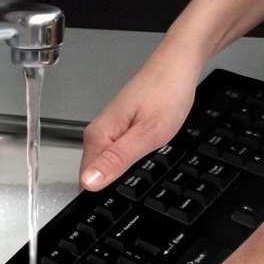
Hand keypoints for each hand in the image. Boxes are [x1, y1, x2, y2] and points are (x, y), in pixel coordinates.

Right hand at [79, 50, 200, 190]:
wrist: (178, 64)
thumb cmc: (167, 92)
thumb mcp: (147, 134)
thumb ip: (117, 160)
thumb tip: (88, 182)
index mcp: (99, 136)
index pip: (85, 181)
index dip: (102, 196)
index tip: (122, 199)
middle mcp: (97, 133)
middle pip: (94, 175)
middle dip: (112, 187)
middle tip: (140, 183)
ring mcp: (107, 130)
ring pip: (105, 165)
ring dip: (121, 175)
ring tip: (144, 170)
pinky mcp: (117, 127)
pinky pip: (114, 154)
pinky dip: (127, 162)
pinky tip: (143, 159)